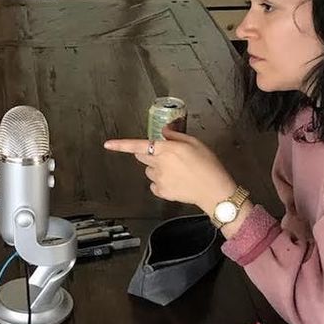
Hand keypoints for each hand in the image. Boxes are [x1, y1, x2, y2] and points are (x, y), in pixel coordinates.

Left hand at [103, 129, 237, 215]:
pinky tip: (175, 182)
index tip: (108, 144)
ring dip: (156, 168)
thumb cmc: (208, 164)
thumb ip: (175, 136)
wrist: (214, 190)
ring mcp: (158, 179)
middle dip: (149, 153)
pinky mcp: (161, 192)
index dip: (121, 145)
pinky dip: (161, 183)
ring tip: (176, 171)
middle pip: (142, 156)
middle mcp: (159, 163)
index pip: (138, 145)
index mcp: (166, 149)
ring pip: (149, 171)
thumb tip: (164, 131)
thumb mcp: (195, 143)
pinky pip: (154, 185)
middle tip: (167, 155)